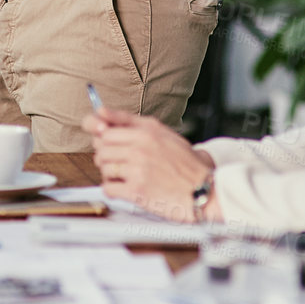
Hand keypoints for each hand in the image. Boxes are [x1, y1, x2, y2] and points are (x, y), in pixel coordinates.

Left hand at [85, 107, 219, 221]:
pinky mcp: (137, 191)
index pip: (105, 128)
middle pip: (101, 147)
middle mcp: (141, 148)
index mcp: (147, 131)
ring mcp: (138, 170)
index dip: (99, 135)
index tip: (99, 139)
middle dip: (104, 154)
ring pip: (103, 166)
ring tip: (123, 175)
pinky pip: (108, 188)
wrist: (205, 192)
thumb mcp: (164, 133)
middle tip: (116, 161)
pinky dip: (112, 189)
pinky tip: (123, 188)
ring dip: (109, 172)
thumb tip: (101, 112)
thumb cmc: (187, 165)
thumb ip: (132, 122)